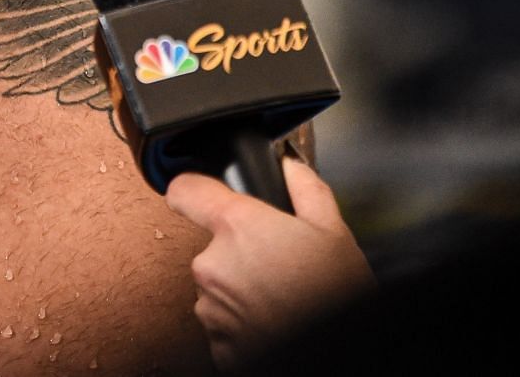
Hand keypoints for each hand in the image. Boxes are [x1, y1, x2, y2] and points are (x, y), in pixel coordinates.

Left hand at [165, 156, 372, 371]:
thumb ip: (305, 189)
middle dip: (242, 251)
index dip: (195, 189)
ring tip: (283, 296)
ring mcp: (210, 307)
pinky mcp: (215, 342)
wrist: (331, 353)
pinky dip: (244, 320)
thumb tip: (290, 167)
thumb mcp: (333, 232)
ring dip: (243, 288)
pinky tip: (274, 319)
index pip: (186, 190)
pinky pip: (224, 320)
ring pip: (220, 285)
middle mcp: (213, 265)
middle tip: (281, 264)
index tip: (202, 192)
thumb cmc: (333, 297)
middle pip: (214, 245)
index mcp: (237, 227)